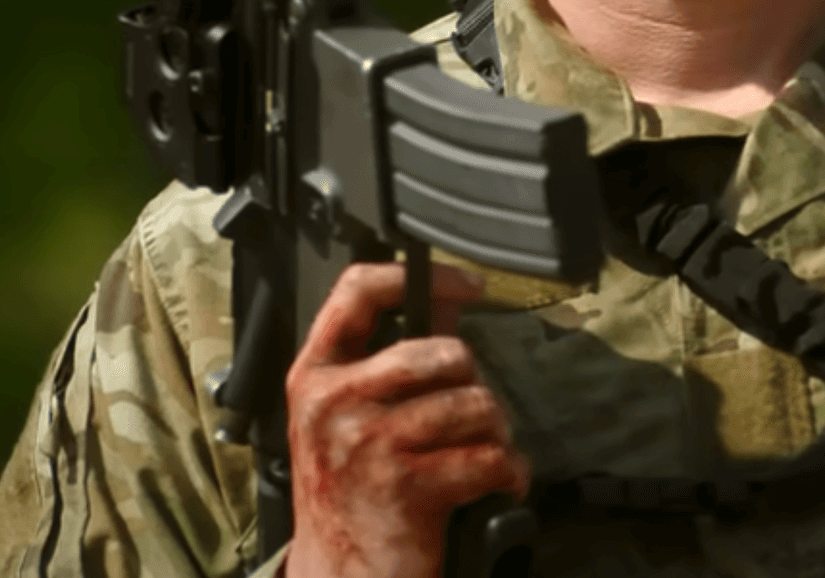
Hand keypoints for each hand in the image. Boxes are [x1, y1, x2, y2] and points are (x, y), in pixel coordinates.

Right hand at [284, 261, 528, 577]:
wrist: (341, 574)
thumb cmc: (349, 492)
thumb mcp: (349, 416)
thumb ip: (393, 354)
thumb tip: (446, 298)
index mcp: (315, 374)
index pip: (357, 291)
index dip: (420, 275)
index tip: (464, 283)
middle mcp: (333, 402)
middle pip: (444, 351)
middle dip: (475, 384)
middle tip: (472, 415)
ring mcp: (367, 443)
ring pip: (475, 404)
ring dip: (496, 432)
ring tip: (482, 453)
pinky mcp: (406, 486)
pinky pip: (490, 457)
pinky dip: (509, 472)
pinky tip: (497, 483)